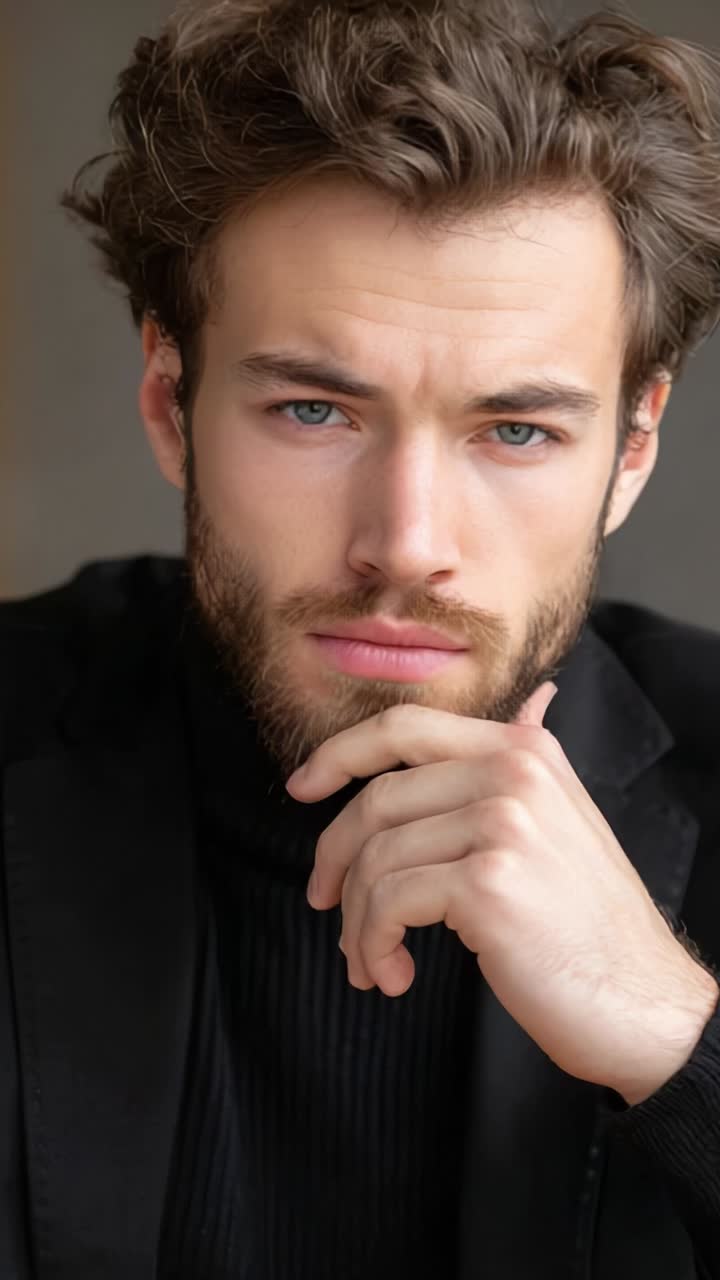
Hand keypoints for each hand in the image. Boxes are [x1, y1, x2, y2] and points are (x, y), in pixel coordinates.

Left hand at [287, 683, 718, 1101]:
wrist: (644, 1003)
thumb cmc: (588, 925)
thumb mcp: (563, 822)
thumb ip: (522, 768)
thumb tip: (536, 699)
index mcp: (524, 750)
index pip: (404, 727)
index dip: (339, 753)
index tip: (300, 788)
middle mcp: (513, 772)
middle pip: (377, 799)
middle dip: (336, 859)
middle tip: (328, 905)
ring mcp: (503, 823)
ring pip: (375, 857)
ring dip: (357, 919)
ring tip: (372, 959)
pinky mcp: (488, 884)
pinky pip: (388, 902)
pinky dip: (374, 944)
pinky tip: (394, 973)